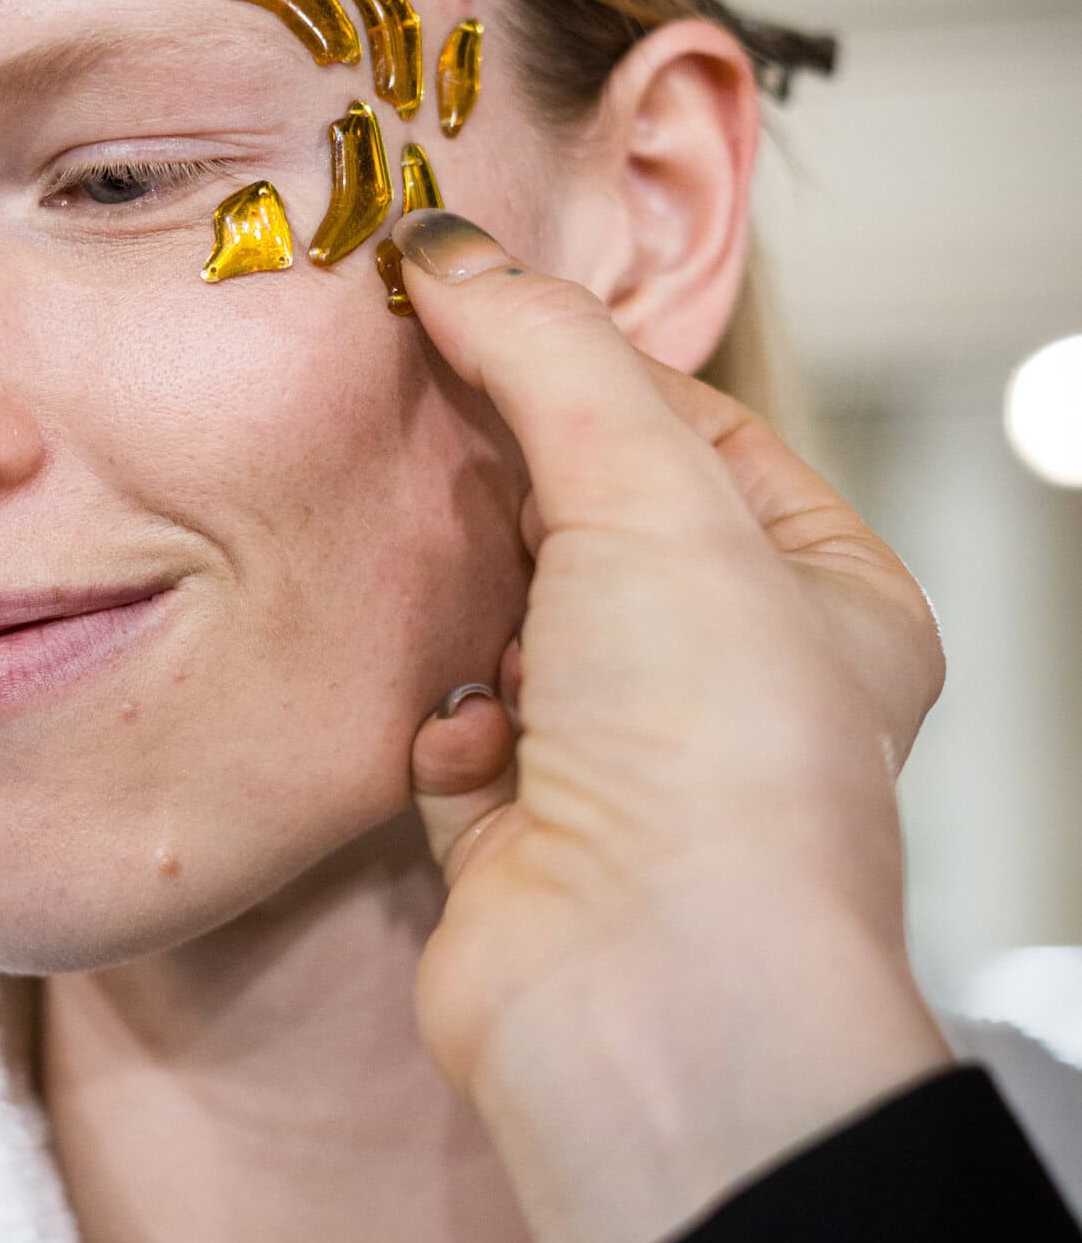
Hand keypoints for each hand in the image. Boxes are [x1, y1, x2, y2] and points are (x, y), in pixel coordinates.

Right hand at [395, 210, 950, 1242]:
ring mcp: (626, 758)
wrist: (643, 994)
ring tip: (448, 592)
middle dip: (506, 487)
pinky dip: (443, 724)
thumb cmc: (712, 757)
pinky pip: (451, 726)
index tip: (464, 306)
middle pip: (586, 520)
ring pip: (505, 619)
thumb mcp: (651, 494)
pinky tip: (462, 749)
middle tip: (418, 416)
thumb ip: (545, 353)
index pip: (692, 431)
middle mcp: (733, 679)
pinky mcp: (523, 829)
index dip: (579, 368)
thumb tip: (447, 249)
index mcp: (824, 594)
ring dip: (468, 608)